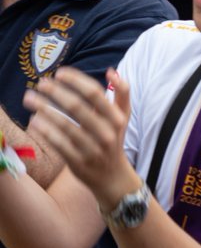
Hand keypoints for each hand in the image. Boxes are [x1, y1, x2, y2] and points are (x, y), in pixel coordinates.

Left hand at [23, 67, 136, 208]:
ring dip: (44, 109)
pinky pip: (58, 143)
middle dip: (55, 92)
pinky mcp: (78, 162)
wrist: (112, 176)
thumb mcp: (123, 117)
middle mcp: (106, 132)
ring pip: (64, 125)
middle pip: (77, 106)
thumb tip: (111, 70)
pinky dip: (45, 131)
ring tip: (30, 99)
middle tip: (40, 83)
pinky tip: (34, 120)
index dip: (76, 81)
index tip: (60, 73)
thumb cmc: (113, 140)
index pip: (95, 93)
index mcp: (117, 117)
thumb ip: (121, 93)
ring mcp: (92, 148)